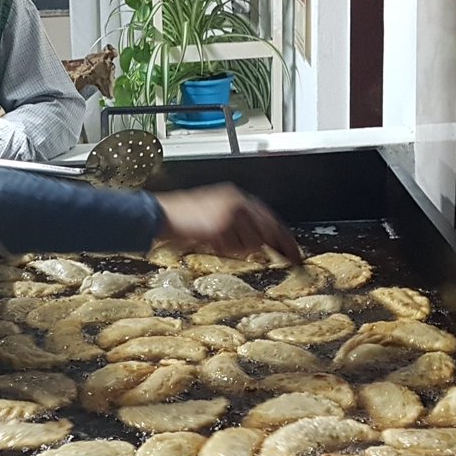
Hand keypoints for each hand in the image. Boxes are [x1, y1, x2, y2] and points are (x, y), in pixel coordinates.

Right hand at [154, 184, 299, 262]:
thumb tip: (258, 242)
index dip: (283, 234)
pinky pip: (236, 246)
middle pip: (270, 226)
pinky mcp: (222, 225)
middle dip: (283, 244)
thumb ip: (235, 223)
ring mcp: (230, 213)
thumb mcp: (213, 213)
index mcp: (235, 196)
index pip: (268, 216)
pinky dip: (228, 249)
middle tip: (295, 259)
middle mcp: (237, 201)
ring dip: (241, 248)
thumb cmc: (181, 217)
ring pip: (253, 240)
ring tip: (219, 242)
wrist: (160, 215)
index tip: (294, 249)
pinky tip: (214, 243)